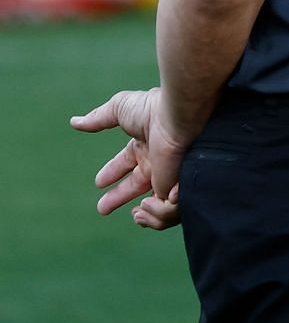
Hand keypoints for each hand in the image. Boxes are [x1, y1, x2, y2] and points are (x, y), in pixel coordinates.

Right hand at [71, 88, 189, 230]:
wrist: (180, 117)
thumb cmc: (152, 110)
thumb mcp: (120, 108)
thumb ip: (98, 118)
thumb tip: (74, 122)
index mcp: (145, 145)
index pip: (126, 162)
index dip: (112, 172)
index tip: (99, 183)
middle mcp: (158, 162)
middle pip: (137, 185)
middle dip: (117, 197)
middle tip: (102, 209)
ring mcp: (169, 176)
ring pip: (155, 202)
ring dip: (143, 211)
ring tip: (135, 212)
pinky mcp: (177, 188)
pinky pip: (168, 211)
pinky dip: (157, 213)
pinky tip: (146, 206)